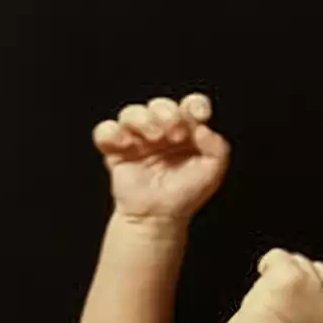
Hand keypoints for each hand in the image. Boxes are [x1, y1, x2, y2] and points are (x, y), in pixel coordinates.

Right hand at [93, 94, 230, 222]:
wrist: (158, 217)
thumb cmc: (184, 195)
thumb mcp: (213, 171)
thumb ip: (218, 147)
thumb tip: (202, 128)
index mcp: (186, 132)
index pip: (190, 106)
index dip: (195, 105)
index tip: (199, 116)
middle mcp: (161, 131)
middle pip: (160, 105)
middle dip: (167, 114)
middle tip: (175, 134)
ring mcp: (137, 140)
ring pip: (132, 112)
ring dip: (143, 119)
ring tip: (153, 138)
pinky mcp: (115, 151)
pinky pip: (105, 130)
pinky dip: (111, 132)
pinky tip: (125, 144)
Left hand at [241, 248, 322, 322]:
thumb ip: (318, 322)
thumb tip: (306, 311)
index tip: (311, 293)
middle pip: (321, 270)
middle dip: (302, 277)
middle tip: (282, 294)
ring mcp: (311, 279)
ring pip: (298, 261)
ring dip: (283, 271)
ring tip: (269, 291)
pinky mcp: (290, 269)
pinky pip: (278, 255)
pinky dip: (268, 263)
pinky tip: (263, 274)